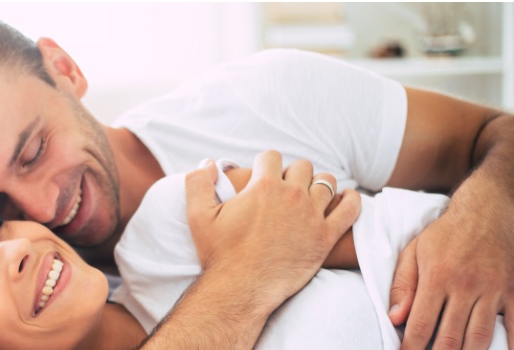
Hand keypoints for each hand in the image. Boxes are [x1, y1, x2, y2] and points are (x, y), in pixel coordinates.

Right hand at [185, 151, 360, 303]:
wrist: (241, 290)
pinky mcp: (326, 237)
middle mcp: (291, 196)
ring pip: (326, 182)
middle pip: (301, 166)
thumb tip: (206, 163)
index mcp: (262, 186)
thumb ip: (198, 183)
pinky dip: (351, 200)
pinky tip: (345, 198)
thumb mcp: (197, 216)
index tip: (262, 175)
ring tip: (310, 193)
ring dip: (318, 183)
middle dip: (291, 173)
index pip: (271, 156)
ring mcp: (312, 216)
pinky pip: (350, 209)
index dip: (265, 164)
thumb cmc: (219, 254)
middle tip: (284, 187)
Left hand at [389, 192, 513, 348]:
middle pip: (450, 337)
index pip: (421, 323)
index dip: (411, 346)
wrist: (486, 211)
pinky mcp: (513, 289)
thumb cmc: (444, 234)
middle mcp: (465, 285)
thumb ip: (403, 286)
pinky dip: (509, 343)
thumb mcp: (415, 252)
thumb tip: (394, 319)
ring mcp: (493, 289)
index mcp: (437, 277)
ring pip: (480, 336)